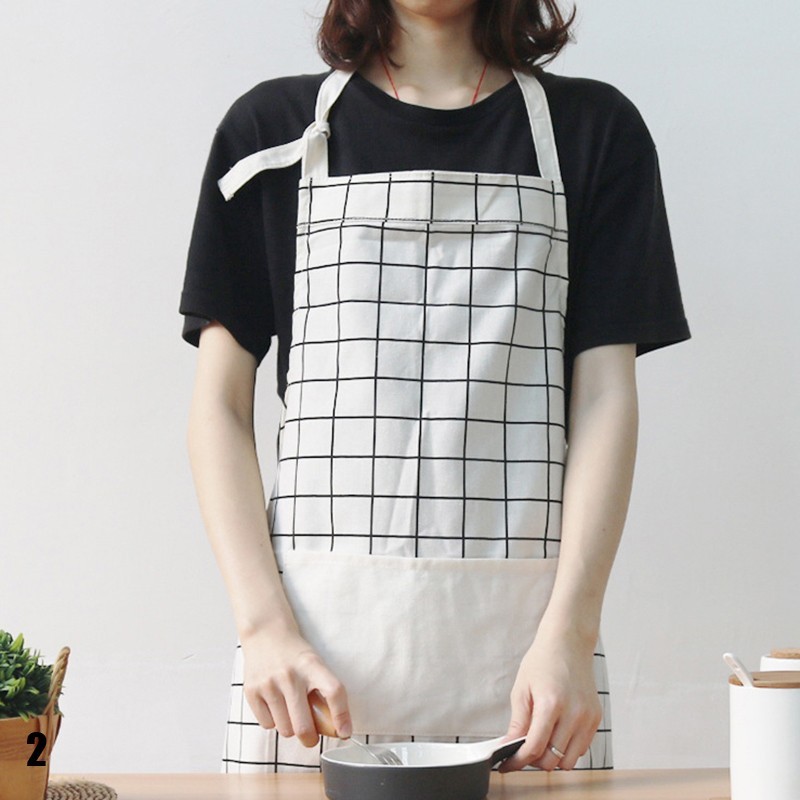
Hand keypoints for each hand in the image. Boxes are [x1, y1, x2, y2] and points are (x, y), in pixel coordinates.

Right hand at [240, 629, 351, 747]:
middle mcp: (290, 675)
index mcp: (312, 665)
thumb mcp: (314, 663)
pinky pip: (267, 725)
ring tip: (290, 711)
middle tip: (311, 737)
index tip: (344, 732)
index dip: (341, 716)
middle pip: (304, 725)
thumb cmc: (294, 653)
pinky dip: (274, 721)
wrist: (265, 633)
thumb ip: (323, 690)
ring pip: (285, 729)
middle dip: (311, 739)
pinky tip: (275, 704)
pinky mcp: (252, 691)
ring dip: (290, 728)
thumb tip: (334, 728)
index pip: (333, 692)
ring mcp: (269, 684)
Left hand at [498, 625, 601, 771]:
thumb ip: (517, 722)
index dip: (517, 761)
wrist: (568, 643)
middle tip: (522, 751)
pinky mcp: (596, 718)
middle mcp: (573, 713)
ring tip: (540, 742)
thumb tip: (508, 747)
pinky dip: (567, 749)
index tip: (507, 764)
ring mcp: (588, 717)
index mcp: (551, 704)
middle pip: (552, 759)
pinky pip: (581, 749)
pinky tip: (556, 734)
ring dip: (552, 758)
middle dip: (534, 761)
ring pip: (569, 760)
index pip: (534, 748)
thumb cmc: (542, 661)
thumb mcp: (522, 689)